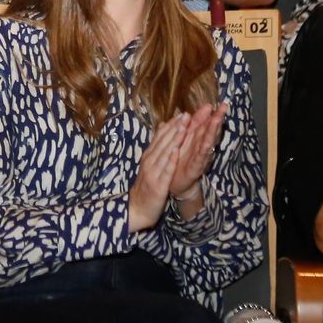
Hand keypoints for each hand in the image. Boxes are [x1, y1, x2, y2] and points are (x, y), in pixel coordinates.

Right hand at [128, 112, 190, 231]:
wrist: (136, 209)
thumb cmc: (145, 188)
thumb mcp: (150, 166)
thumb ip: (156, 149)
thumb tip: (162, 129)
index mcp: (148, 157)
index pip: (160, 138)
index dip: (171, 125)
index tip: (182, 113)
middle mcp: (149, 162)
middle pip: (163, 142)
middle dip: (175, 128)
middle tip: (186, 115)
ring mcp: (152, 173)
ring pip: (165, 153)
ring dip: (174, 139)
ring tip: (184, 127)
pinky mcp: (157, 185)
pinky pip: (165, 171)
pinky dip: (170, 160)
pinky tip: (176, 151)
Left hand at [167, 102, 226, 203]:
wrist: (175, 184)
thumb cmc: (178, 161)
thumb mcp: (178, 141)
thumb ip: (180, 128)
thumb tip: (184, 114)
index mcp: (193, 139)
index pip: (200, 123)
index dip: (205, 114)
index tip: (211, 103)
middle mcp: (199, 146)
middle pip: (208, 129)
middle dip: (216, 118)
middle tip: (223, 106)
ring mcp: (199, 156)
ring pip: (207, 141)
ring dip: (213, 130)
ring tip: (217, 119)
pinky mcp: (196, 167)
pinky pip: (201, 157)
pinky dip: (204, 150)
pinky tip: (208, 143)